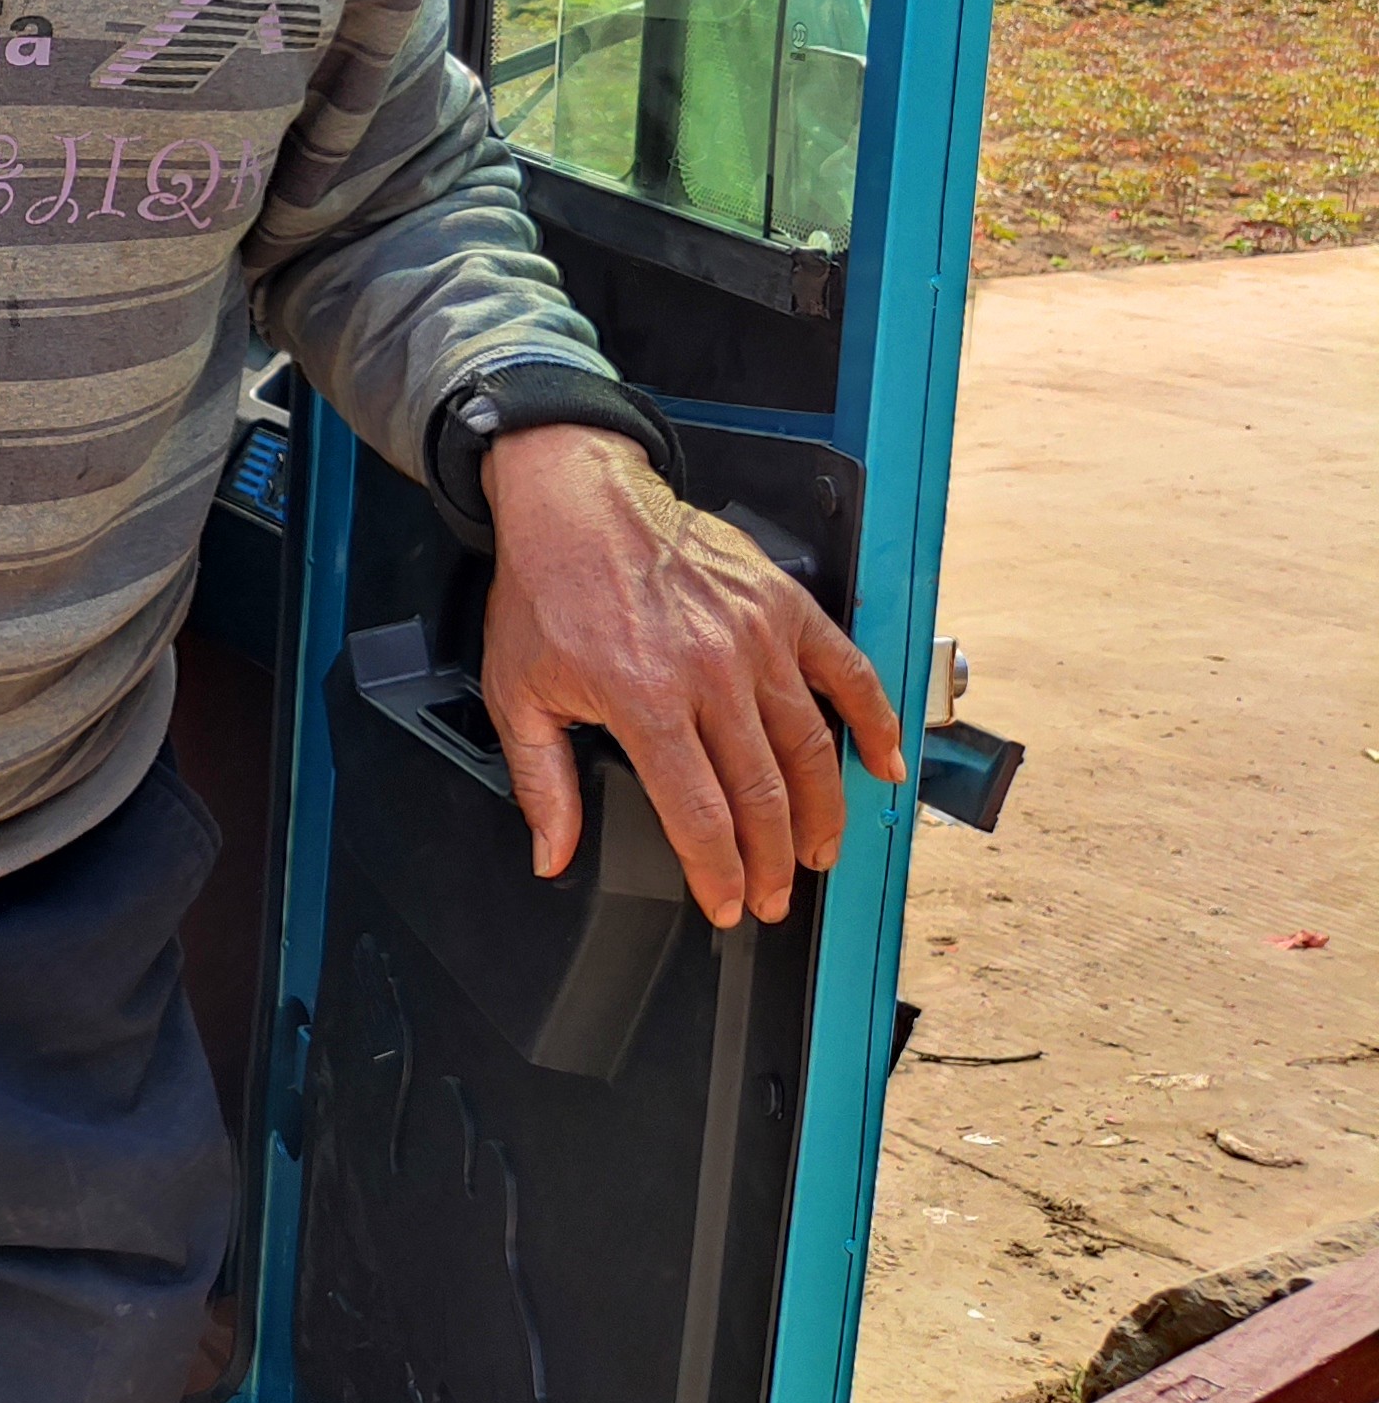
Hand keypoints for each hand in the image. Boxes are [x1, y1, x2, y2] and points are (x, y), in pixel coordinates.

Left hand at [477, 425, 907, 928]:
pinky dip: (873, 720)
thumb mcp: (517, 691)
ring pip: (810, 747)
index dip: (718, 873)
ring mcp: (755, 636)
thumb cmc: (547, 588)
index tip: (726, 904)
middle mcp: (709, 670)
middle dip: (772, 861)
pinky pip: (846, 671)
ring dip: (823, 812)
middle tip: (773, 896)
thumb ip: (541, 781)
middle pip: (763, 794)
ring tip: (817, 853)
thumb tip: (551, 853)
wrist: (575, 498)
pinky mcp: (783, 604)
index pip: (699, 813)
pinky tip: (884, 762)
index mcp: (643, 698)